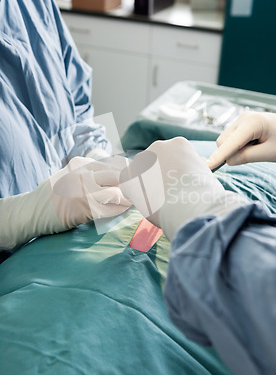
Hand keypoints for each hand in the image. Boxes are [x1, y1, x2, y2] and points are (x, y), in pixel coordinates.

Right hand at [0, 156, 131, 250]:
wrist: (32, 211)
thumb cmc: (54, 194)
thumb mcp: (70, 174)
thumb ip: (91, 171)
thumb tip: (120, 171)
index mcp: (82, 164)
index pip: (115, 163)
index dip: (132, 172)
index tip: (142, 178)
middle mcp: (83, 174)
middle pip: (120, 176)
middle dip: (135, 184)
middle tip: (145, 191)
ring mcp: (83, 190)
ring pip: (118, 192)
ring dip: (130, 199)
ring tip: (138, 202)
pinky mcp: (83, 208)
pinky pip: (110, 209)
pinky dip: (120, 210)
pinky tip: (124, 210)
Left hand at [119, 137, 245, 239]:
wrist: (190, 203)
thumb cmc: (203, 192)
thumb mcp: (204, 173)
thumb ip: (192, 167)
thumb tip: (193, 167)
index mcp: (179, 143)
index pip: (171, 156)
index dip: (173, 172)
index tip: (177, 184)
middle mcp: (159, 146)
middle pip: (154, 161)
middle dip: (157, 176)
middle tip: (166, 194)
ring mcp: (142, 160)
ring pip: (140, 172)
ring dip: (146, 185)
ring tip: (158, 200)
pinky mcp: (130, 175)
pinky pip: (129, 185)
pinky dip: (135, 195)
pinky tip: (148, 203)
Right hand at [206, 111, 275, 169]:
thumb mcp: (273, 154)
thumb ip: (249, 157)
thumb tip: (228, 160)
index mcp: (252, 123)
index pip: (230, 143)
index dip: (218, 156)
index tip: (206, 167)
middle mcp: (243, 118)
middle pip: (223, 142)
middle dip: (231, 154)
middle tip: (255, 156)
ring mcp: (240, 120)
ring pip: (225, 142)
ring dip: (236, 151)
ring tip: (258, 149)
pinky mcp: (240, 124)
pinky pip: (231, 140)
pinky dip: (239, 147)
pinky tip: (255, 145)